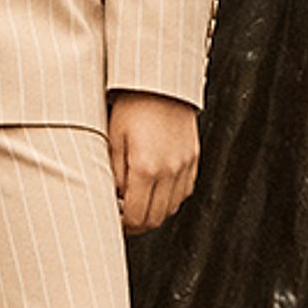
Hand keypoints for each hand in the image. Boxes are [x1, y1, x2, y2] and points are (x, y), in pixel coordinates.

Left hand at [108, 90, 199, 233]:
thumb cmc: (133, 105)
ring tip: (138, 204)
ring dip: (154, 213)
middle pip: (155, 218)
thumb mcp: (113, 139)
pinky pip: (184, 191)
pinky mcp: (194, 158)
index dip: (122, 225)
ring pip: (172, 208)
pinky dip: (170, 198)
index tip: (113, 220)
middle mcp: (169, 171)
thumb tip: (115, 199)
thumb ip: (114, 174)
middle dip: (137, 224)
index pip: (136, 216)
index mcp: (146, 168)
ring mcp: (185, 166)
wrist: (161, 83)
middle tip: (123, 219)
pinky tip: (156, 190)